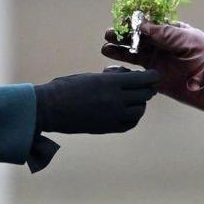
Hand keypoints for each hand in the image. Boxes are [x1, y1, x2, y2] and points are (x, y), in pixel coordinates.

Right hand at [33, 67, 158, 134]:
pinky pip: (129, 124)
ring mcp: (112, 116)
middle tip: (143, 87)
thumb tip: (125, 78)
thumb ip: (111, 79)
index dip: (151, 77)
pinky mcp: (107, 128)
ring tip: (132, 100)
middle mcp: (115, 100)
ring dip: (140, 104)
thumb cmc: (65, 88)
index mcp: (110, 83)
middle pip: (144, 95)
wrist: (49, 109)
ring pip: (139, 110)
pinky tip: (126, 112)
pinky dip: (132, 118)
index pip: (142, 79)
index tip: (154, 75)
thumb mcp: (90, 76)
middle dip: (146, 89)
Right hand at [100, 21, 203, 118]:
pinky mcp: (153, 77)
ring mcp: (156, 61)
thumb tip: (143, 24)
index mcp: (171, 32)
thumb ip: (166, 33)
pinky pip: (135, 70)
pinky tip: (112, 64)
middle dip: (123, 35)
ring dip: (120, 49)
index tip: (123, 21)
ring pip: (133, 52)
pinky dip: (123, 67)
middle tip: (109, 34)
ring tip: (106, 47)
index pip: (149, 23)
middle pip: (138, 37)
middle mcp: (161, 45)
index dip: (135, 22)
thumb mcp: (188, 39)